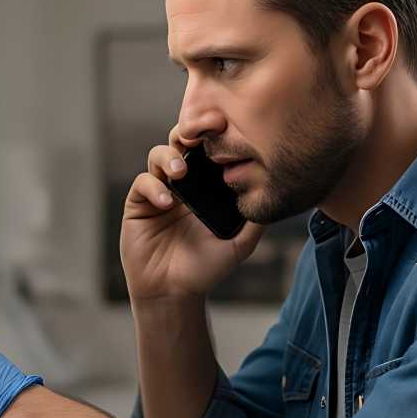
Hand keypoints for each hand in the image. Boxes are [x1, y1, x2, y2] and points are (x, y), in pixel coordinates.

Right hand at [119, 126, 264, 300]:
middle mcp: (183, 182)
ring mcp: (159, 190)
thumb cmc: (206, 268)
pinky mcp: (139, 203)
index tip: (225, 126)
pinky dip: (154, 187)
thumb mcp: (240, 244)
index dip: (214, 133)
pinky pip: (143, 182)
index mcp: (206, 185)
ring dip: (169, 157)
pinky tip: (167, 203)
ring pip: (159, 155)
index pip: (208, 149)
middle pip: (181, 141)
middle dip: (189, 131)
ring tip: (181, 173)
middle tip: (200, 134)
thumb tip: (277, 194)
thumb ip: (256, 220)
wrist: (174, 292)